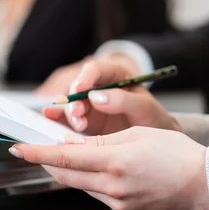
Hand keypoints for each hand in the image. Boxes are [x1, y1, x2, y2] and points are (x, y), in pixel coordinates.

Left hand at [9, 127, 208, 209]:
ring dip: (73, 171)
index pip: (64, 159)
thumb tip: (73, 147)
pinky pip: (98, 195)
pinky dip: (92, 181)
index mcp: (115, 162)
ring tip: (76, 155)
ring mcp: (119, 204)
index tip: (18, 147)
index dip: (37, 154)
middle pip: (66, 176)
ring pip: (82, 186)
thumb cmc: (177, 153)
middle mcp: (113, 187)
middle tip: (39, 149)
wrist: (204, 183)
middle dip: (49, 163)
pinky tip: (102, 170)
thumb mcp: (137, 134)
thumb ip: (102, 143)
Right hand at [43, 59, 179, 134]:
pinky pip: (68, 120)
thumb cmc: (153, 117)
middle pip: (78, 89)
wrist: (157, 139)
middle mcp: (97, 88)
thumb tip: (96, 97)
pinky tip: (51, 122)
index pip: (95, 70)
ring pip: (71, 105)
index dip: (85, 77)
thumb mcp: (146, 106)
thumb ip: (124, 100)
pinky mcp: (84, 122)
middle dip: (74, 100)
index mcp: (114, 75)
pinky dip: (58, 121)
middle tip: (77, 113)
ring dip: (69, 114)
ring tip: (78, 125)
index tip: (79, 89)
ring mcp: (89, 106)